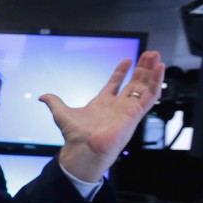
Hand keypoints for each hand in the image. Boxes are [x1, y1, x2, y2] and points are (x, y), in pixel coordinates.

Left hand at [40, 50, 165, 181]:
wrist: (84, 148)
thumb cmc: (75, 135)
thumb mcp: (62, 113)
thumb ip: (54, 102)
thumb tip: (42, 96)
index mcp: (102, 104)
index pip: (115, 84)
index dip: (121, 72)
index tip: (127, 60)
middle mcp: (117, 106)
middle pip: (134, 83)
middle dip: (142, 68)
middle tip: (149, 54)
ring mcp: (128, 109)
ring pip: (144, 87)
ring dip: (151, 72)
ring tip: (156, 57)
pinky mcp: (135, 114)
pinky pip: (150, 96)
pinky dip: (156, 83)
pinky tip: (160, 69)